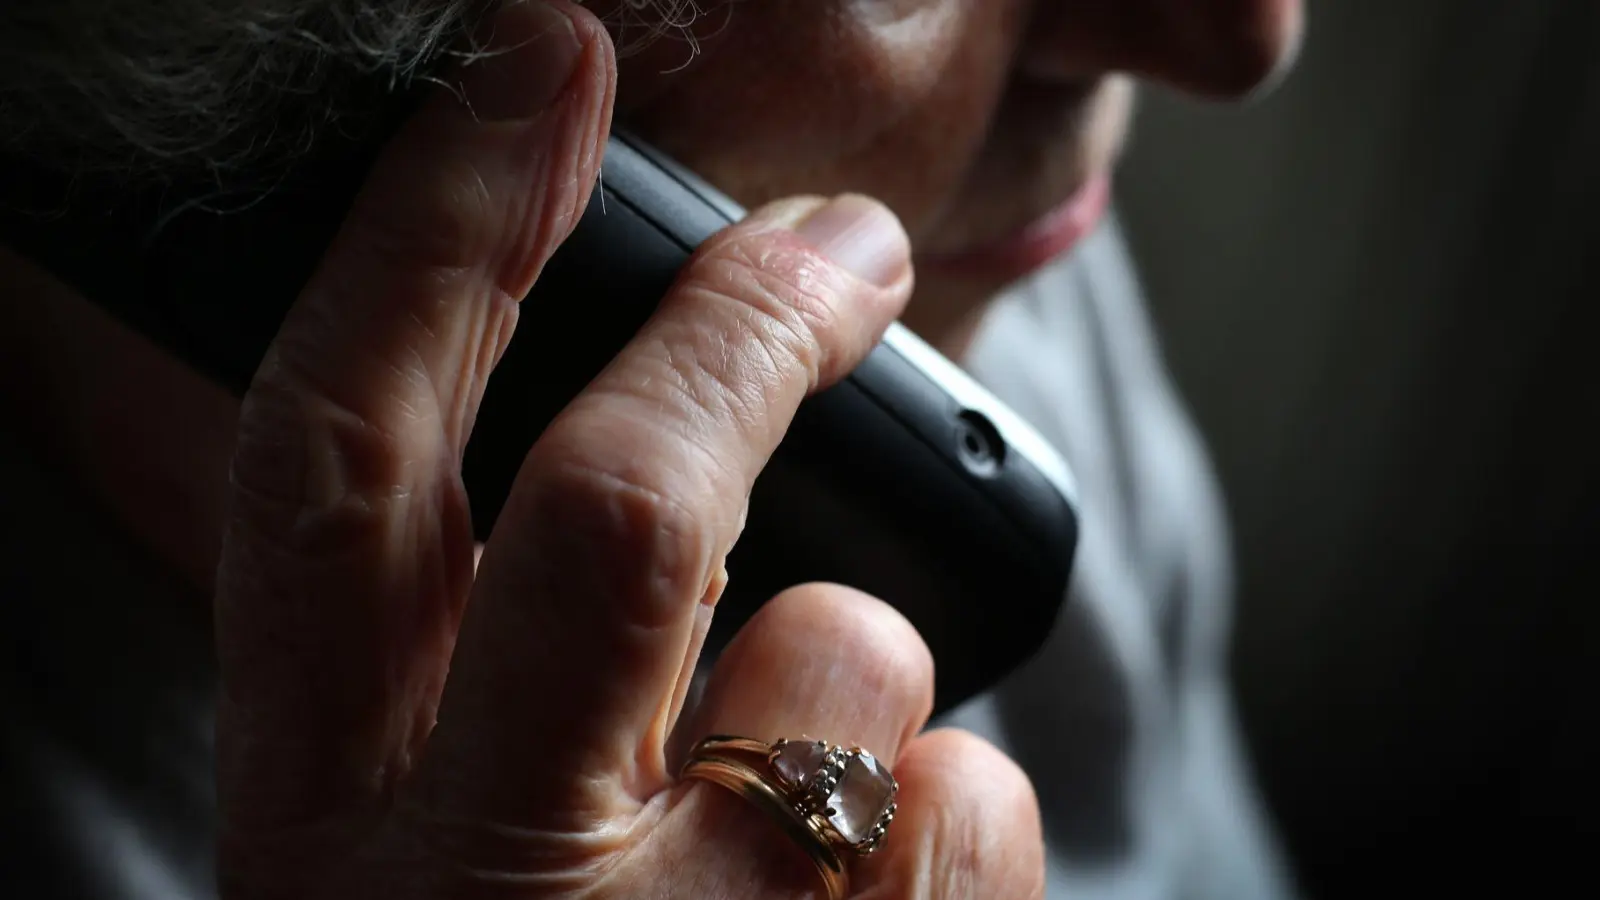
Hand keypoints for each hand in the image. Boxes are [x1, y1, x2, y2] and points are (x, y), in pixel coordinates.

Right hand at [213, 2, 1043, 897]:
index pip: (341, 465)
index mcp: (323, 828)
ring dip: (857, 665)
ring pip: (845, 652)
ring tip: (800, 791)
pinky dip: (955, 805)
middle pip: (615, 506)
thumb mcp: (431, 850)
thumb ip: (481, 667)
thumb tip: (657, 467)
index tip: (536, 68)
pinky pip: (974, 794)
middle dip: (741, 325)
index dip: (436, 235)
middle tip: (842, 247)